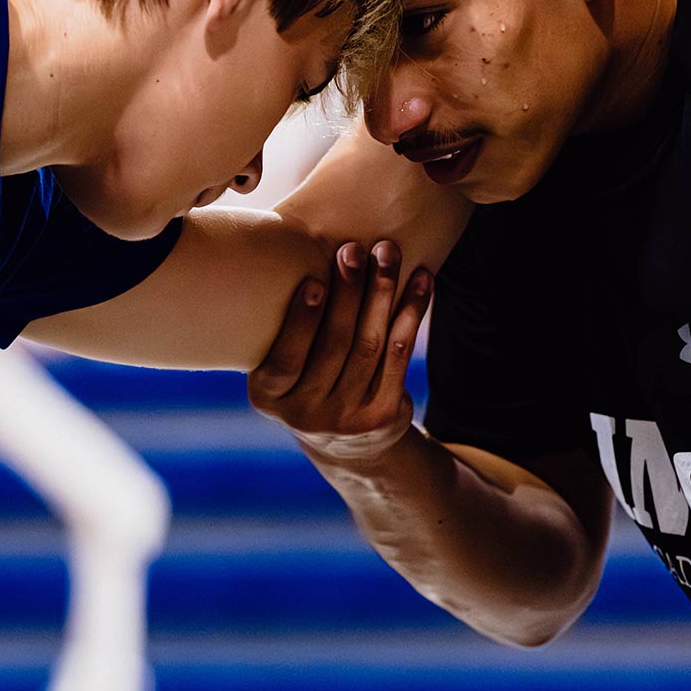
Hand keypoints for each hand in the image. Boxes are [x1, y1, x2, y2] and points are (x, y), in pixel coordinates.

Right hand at [249, 240, 430, 463]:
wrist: (345, 442)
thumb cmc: (305, 378)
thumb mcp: (281, 366)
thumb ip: (283, 326)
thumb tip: (292, 247)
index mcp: (268, 396)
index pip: (285, 359)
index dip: (301, 322)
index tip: (314, 281)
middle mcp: (305, 414)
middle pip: (334, 346)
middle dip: (347, 293)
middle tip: (354, 250)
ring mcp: (348, 418)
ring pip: (370, 346)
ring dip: (382, 294)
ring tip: (388, 253)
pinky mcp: (383, 414)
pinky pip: (399, 354)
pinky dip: (412, 313)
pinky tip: (421, 281)